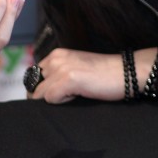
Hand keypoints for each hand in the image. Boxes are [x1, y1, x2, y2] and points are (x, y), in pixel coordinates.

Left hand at [30, 47, 157, 103]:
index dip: (41, 91)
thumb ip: (57, 76)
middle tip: (66, 98)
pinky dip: (62, 103)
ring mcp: (61, 68)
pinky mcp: (68, 79)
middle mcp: (55, 58)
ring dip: (54, 101)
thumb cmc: (102, 76)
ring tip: (74, 95)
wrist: (125, 72)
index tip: (58, 96)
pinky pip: (50, 99)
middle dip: (43, 97)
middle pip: (32, 87)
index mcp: (56, 55)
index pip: (32, 78)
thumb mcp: (75, 69)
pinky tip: (78, 96)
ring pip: (39, 94)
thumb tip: (38, 95)